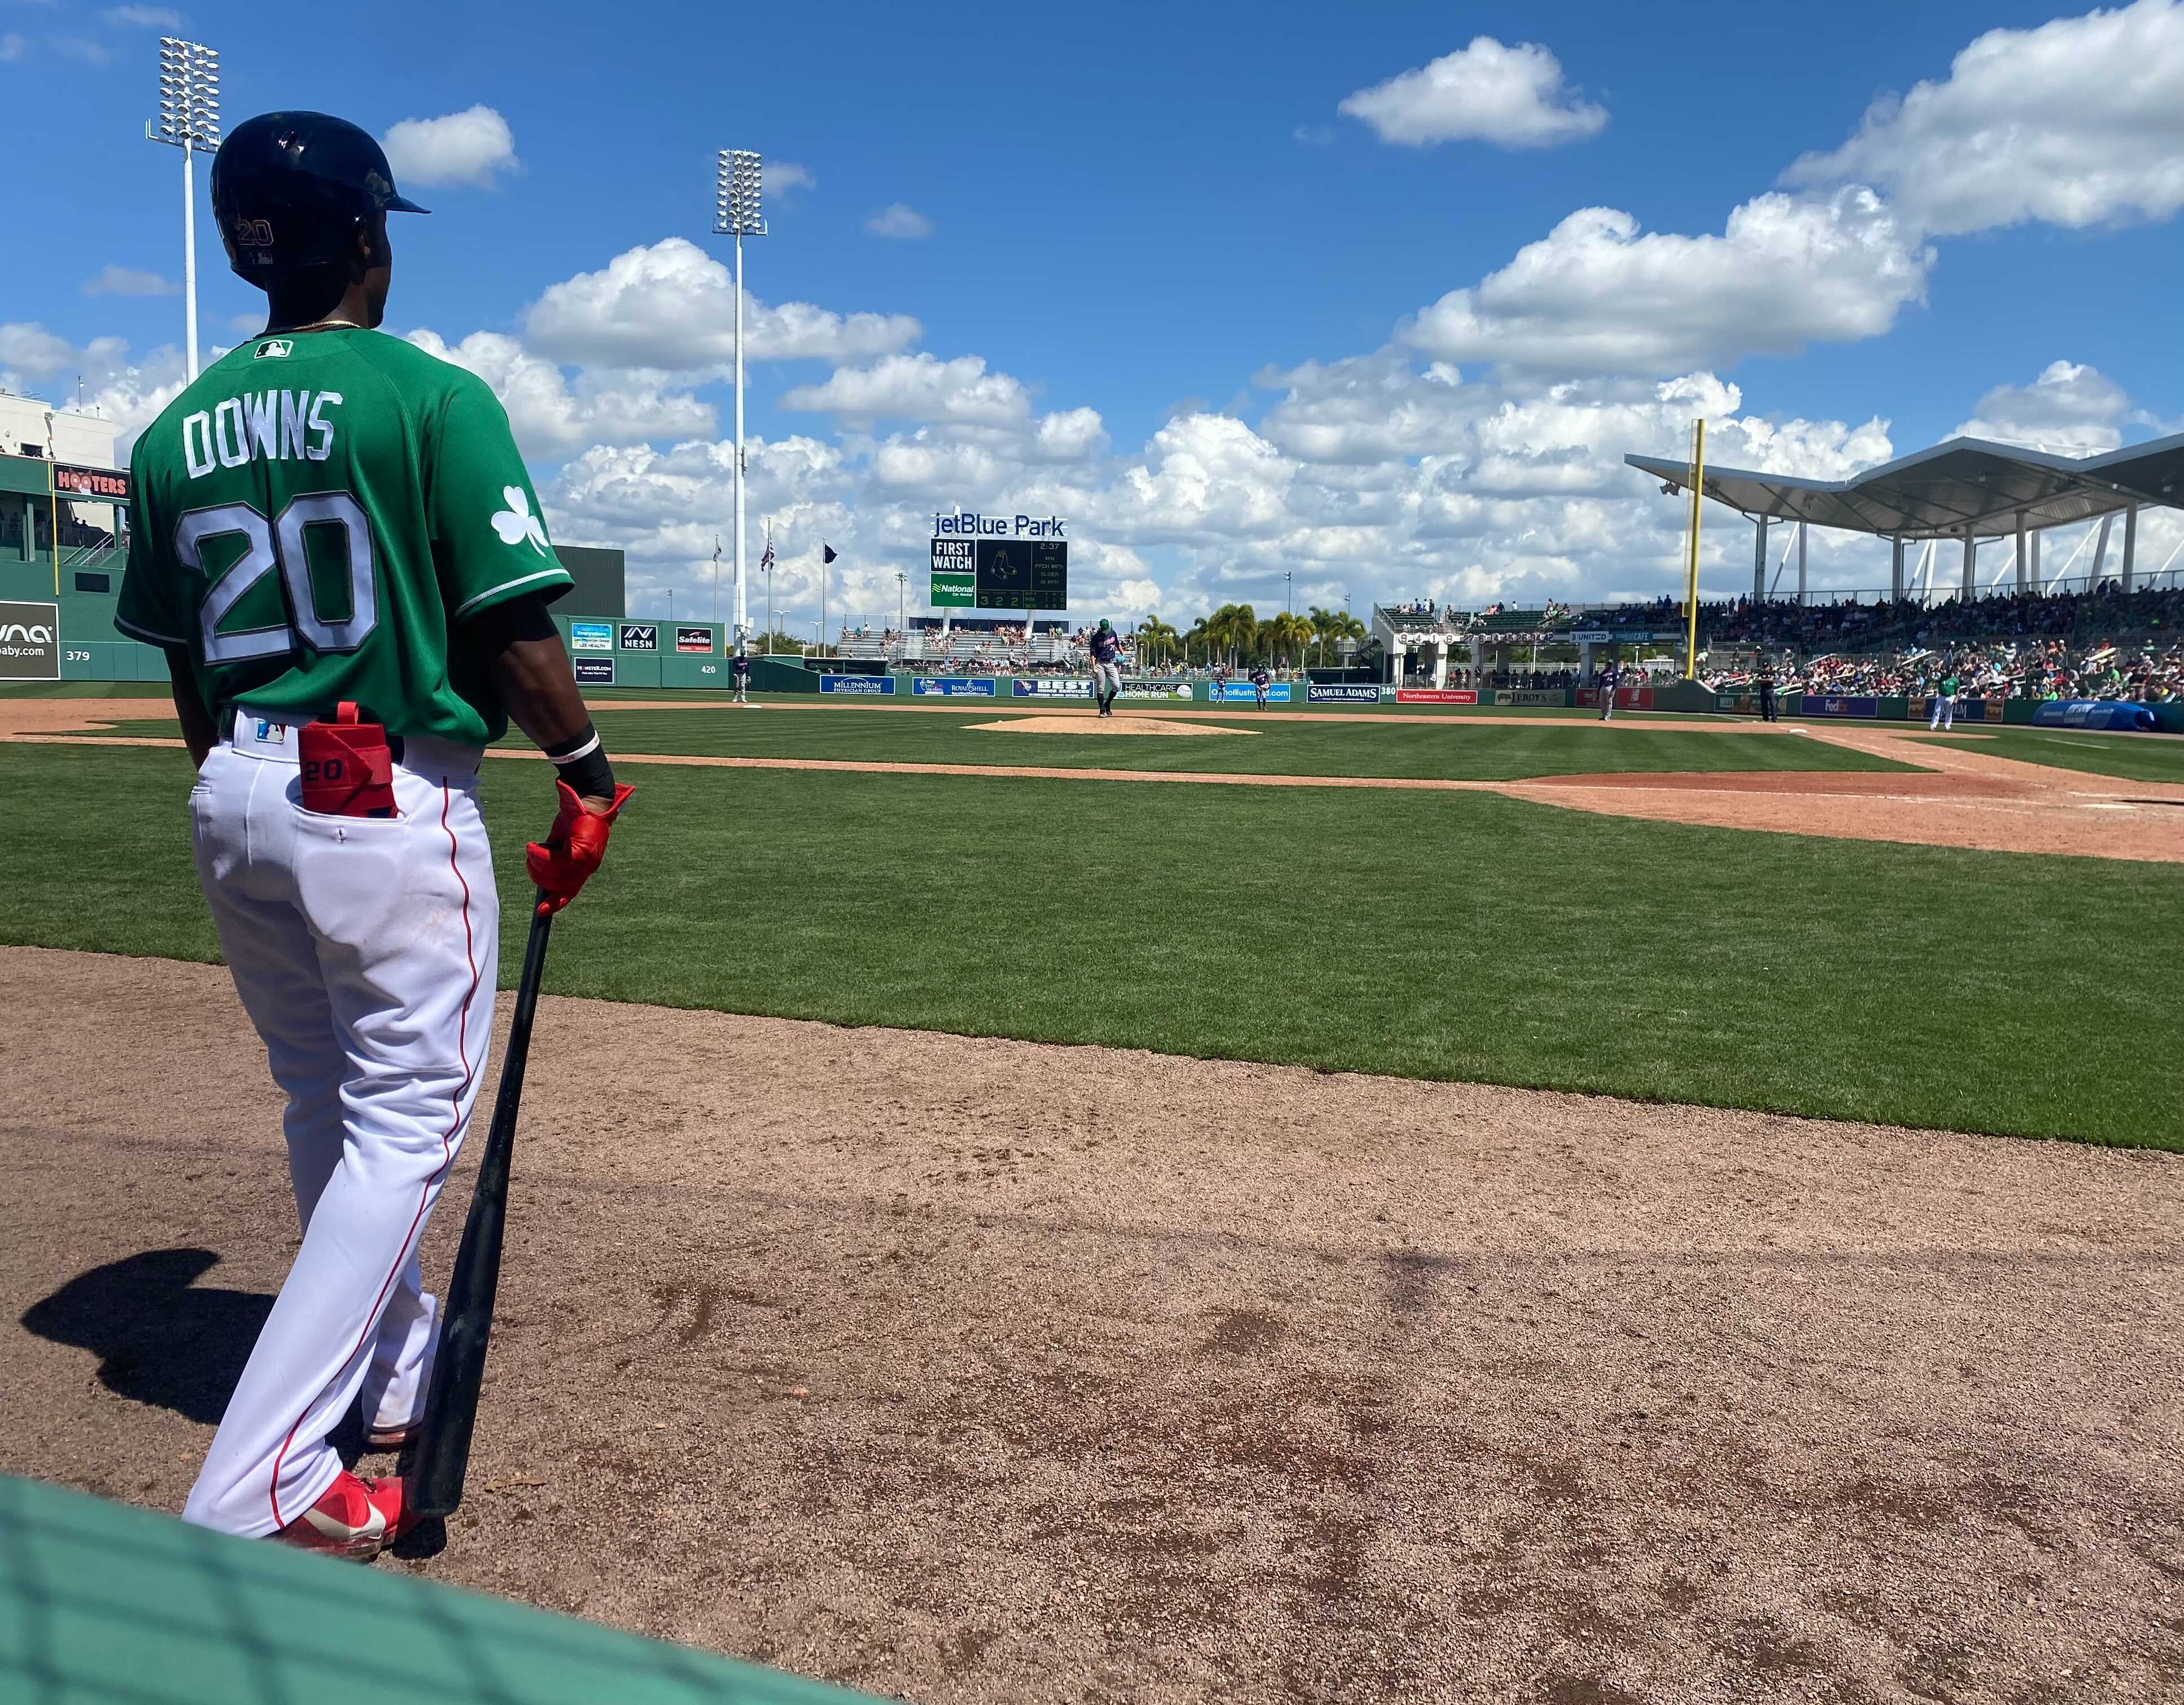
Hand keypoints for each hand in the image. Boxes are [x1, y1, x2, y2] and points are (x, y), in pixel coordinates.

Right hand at [525, 781, 634, 913]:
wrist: (590, 798)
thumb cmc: (577, 816)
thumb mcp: (562, 840)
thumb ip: (553, 855)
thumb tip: (538, 867)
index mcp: (584, 867)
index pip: (570, 892)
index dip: (555, 903)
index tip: (541, 911)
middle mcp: (588, 867)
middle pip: (558, 886)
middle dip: (538, 876)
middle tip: (530, 860)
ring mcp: (587, 860)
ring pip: (555, 876)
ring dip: (537, 865)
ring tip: (531, 851)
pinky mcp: (582, 851)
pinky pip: (555, 862)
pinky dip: (539, 856)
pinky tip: (532, 847)